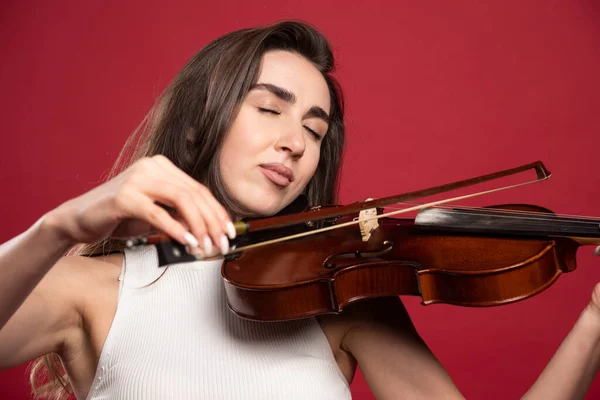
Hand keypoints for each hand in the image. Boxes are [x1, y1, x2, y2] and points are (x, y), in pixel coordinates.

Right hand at [47, 155, 235, 255]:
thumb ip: (179, 216)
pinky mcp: (124, 197)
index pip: (198, 189)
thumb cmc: (119, 217)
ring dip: (199, 226)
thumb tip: (208, 230)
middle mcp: (152, 167)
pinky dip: (176, 229)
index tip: (229, 231)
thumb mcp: (156, 214)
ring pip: (181, 200)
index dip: (217, 212)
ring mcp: (137, 179)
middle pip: (194, 194)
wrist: (79, 219)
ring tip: (206, 246)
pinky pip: (158, 213)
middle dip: (213, 222)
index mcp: (162, 167)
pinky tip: (187, 242)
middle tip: (222, 243)